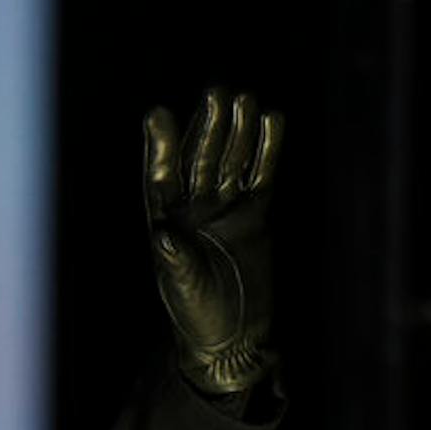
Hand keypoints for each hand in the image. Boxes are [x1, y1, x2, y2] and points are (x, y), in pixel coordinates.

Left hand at [143, 89, 281, 394]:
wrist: (234, 338)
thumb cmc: (198, 316)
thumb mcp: (183, 288)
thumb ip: (174, 259)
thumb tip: (160, 231)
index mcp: (166, 224)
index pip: (161, 177)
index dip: (160, 146)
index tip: (157, 113)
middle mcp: (193, 211)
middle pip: (199, 159)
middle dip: (206, 127)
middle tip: (216, 92)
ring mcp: (225, 211)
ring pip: (230, 161)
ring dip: (235, 131)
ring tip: (242, 97)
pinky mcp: (256, 217)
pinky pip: (261, 176)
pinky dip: (267, 150)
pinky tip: (272, 120)